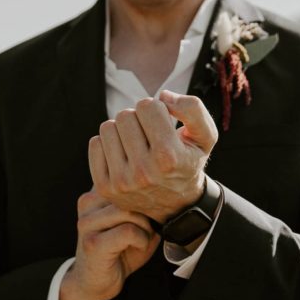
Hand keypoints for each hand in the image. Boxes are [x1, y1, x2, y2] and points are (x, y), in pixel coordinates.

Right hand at [59, 188, 159, 299]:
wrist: (93, 282)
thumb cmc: (116, 252)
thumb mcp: (132, 222)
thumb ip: (140, 205)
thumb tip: (164, 193)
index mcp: (96, 193)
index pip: (127, 179)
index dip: (146, 194)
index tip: (154, 209)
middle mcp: (88, 203)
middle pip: (131, 195)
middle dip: (147, 214)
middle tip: (149, 230)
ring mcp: (87, 223)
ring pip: (130, 212)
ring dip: (145, 228)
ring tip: (142, 239)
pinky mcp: (93, 242)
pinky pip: (128, 231)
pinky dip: (141, 240)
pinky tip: (137, 247)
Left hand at [88, 90, 217, 223]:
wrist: (176, 204)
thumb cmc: (188, 162)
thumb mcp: (204, 136)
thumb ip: (192, 108)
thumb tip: (162, 95)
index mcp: (168, 156)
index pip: (147, 106)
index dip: (156, 109)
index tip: (162, 123)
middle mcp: (144, 171)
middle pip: (125, 115)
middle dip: (137, 119)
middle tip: (149, 135)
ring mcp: (122, 182)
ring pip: (107, 127)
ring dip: (121, 131)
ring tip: (136, 144)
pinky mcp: (105, 188)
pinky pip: (95, 144)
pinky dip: (108, 145)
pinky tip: (123, 155)